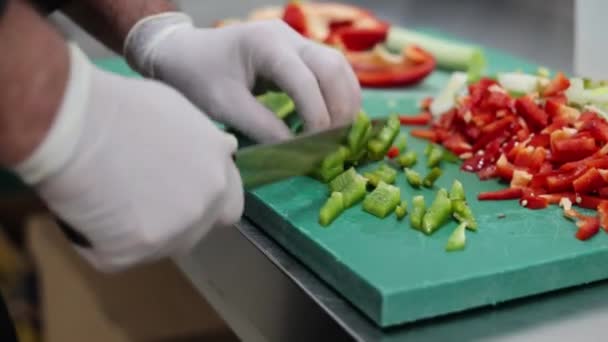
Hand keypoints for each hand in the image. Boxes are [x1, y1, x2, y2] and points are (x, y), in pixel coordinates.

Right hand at [12, 45, 242, 270]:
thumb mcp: (181, 115)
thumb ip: (203, 145)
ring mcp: (171, 235)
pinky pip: (119, 255)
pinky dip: (104, 241)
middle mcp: (205, 207)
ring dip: (144, 231)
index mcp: (220, 172)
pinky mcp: (132, 256)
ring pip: (162, 244)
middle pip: (198, 228)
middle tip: (145, 199)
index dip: (207, 200)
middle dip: (179, 219)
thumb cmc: (124, 108)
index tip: (184, 192)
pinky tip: (88, 212)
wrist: (77, 127)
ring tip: (109, 201)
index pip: (230, 205)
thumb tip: (211, 154)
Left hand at [124, 13, 361, 142]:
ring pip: (337, 66)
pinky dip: (337, 95)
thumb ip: (262, 127)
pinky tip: (334, 119)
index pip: (305, 80)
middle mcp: (287, 37)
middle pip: (332, 67)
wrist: (183, 53)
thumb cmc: (197, 76)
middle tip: (336, 142)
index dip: (316, 115)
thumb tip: (298, 149)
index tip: (317, 146)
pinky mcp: (296, 53)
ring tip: (341, 133)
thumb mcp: (224, 105)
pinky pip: (329, 70)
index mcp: (266, 44)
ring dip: (345, 100)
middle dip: (340, 107)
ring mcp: (294, 42)